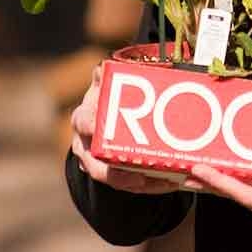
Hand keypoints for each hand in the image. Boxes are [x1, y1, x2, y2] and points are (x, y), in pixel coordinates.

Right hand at [70, 66, 180, 194]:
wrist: (101, 118)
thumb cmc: (106, 99)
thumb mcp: (104, 85)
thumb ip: (106, 76)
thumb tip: (106, 66)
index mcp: (83, 118)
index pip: (83, 122)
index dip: (90, 125)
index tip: (99, 127)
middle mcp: (85, 145)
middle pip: (94, 165)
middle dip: (115, 174)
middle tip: (137, 176)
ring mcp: (97, 163)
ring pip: (114, 180)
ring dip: (137, 184)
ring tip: (162, 182)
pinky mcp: (113, 174)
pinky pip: (129, 185)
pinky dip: (148, 186)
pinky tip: (168, 182)